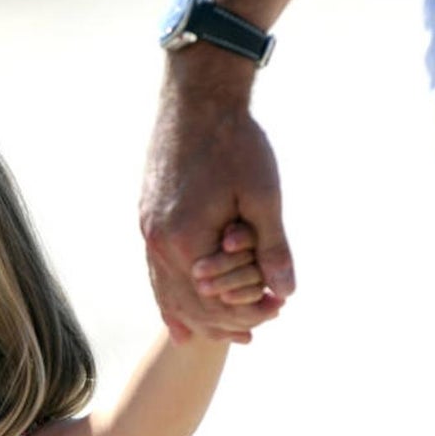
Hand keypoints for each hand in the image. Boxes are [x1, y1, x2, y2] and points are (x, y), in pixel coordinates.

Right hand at [139, 55, 293, 343]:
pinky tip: (174, 310)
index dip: (246, 312)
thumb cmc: (235, 142)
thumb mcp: (263, 196)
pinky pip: (154, 270)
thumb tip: (286, 292)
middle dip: (220, 321)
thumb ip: (272, 247)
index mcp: (187, 241)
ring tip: (210, 337)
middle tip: (252, 333)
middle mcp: (159, 243)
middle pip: (186, 303)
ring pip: (165, 290)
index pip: (214, 300)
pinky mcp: (148, 218)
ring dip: (190, 314)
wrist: (196, 98)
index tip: (275, 314)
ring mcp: (148, 231)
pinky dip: (167, 295)